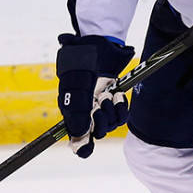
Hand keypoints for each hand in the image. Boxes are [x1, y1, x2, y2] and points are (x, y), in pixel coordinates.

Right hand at [56, 34, 134, 157]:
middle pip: (97, 133)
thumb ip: (77, 111)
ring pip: (111, 124)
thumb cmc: (82, 62)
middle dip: (100, 120)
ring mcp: (101, 107)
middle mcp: (86, 113)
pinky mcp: (114, 101)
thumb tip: (79, 135)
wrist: (98, 45)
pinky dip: (122, 107)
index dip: (80, 145)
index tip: (85, 148)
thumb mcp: (75, 84)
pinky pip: (121, 115)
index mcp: (71, 111)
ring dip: (111, 110)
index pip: (75, 138)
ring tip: (107, 94)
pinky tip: (118, 94)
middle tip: (99, 103)